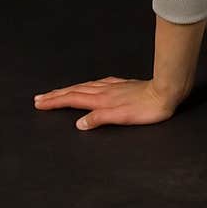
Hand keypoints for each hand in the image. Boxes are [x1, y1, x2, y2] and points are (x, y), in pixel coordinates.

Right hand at [33, 77, 183, 130]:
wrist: (166, 91)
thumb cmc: (148, 108)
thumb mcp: (122, 117)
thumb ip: (99, 119)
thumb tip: (80, 124)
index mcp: (101, 100)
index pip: (72, 100)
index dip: (55, 102)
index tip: (40, 104)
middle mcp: (104, 91)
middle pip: (75, 91)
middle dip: (56, 95)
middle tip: (40, 98)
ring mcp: (113, 86)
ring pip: (85, 87)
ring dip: (68, 90)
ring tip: (57, 92)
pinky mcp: (123, 85)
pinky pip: (98, 83)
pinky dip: (87, 85)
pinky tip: (90, 85)